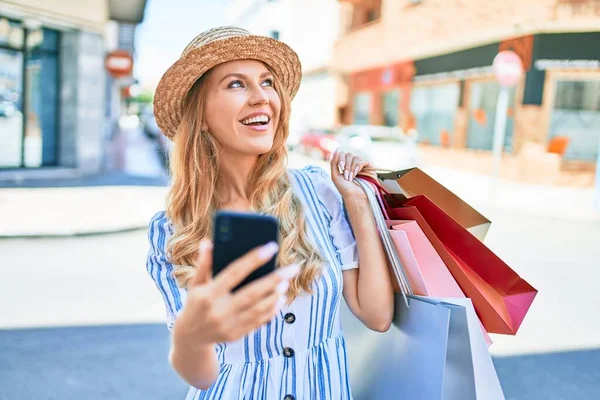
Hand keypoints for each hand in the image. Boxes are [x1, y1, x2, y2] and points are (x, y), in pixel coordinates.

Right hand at [172, 240, 299, 349]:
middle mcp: (219, 310)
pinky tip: (280, 298)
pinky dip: (271, 310)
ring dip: (275, 294)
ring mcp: (228, 325)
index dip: (254, 259)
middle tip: (293, 268)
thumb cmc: (195, 303)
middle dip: (275, 279)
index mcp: (208, 294)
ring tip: (287, 282)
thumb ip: (204, 263)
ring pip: (258, 309)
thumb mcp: (195, 283)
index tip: (272, 247)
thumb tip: (209, 242)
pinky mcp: (236, 335)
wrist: (189, 337)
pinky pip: (258, 321)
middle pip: (253, 292)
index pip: (235, 272)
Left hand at [329, 149, 376, 198]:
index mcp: (344, 165)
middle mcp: (353, 164)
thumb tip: (336, 149)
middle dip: (346, 165)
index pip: (341, 154)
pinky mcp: (369, 168)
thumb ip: (333, 163)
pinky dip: (358, 166)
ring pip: (355, 157)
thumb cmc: (345, 189)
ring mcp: (361, 165)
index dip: (340, 158)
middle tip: (346, 175)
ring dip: (352, 168)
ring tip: (351, 177)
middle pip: (348, 154)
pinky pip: (363, 161)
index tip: (340, 167)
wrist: (355, 197)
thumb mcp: (335, 176)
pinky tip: (357, 173)